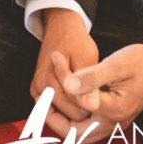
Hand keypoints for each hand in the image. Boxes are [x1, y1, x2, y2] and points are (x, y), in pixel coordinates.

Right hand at [30, 8, 98, 125]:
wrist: (60, 28)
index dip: (93, 108)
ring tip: (91, 96)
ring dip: (76, 109)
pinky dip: (67, 106)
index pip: (77, 113)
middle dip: (85, 110)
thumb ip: (88, 83)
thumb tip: (92, 105)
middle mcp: (41, 89)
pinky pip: (54, 108)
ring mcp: (38, 90)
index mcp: (52, 83)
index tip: (104, 99)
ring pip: (62, 114)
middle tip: (99, 98)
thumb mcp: (87, 59)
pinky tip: (79, 97)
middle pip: (69, 116)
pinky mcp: (38, 90)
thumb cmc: (76, 41)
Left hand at [52, 41, 142, 143]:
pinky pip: (90, 130)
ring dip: (63, 124)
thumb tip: (68, 85)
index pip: (76, 101)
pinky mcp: (115, 120)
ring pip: (82, 136)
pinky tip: (67, 103)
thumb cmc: (142, 61)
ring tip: (49, 103)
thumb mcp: (116, 64)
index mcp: (113, 109)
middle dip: (53, 119)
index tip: (55, 58)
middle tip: (40, 99)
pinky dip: (75, 121)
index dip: (61, 79)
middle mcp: (114, 123)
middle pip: (74, 135)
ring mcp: (116, 125)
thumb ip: (92, 77)